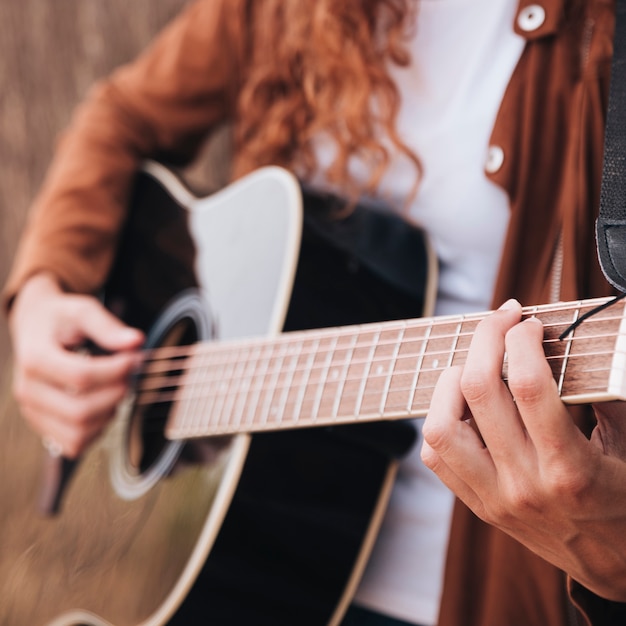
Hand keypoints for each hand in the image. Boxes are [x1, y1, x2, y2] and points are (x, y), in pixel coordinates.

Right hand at [8, 273, 144, 457]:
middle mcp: (28, 390)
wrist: (35, 326)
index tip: (134, 358)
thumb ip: (108, 326)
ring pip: (78, 433)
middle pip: (80, 411)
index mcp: (35, 359)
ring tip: (116, 388)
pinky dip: (97, 430)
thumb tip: (136, 341)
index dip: (116, 370)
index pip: (81, 377)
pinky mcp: (42, 425)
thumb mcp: (82, 310)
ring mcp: (33, 411)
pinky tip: (104, 405)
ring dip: (108, 413)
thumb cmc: (60, 318)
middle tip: (130, 375)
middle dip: (116, 394)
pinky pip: (74, 444)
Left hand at [421, 299, 625, 601]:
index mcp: (570, 468)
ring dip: (450, 382)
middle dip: (485, 339)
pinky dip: (440, 419)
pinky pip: (435, 456)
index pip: (528, 384)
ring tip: (473, 364)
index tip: (529, 323)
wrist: (614, 565)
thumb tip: (571, 341)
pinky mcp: (477, 505)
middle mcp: (524, 483)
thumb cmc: (625, 498)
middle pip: (478, 391)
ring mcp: (493, 497)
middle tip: (501, 320)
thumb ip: (605, 394)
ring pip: (441, 425)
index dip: (521, 339)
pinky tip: (463, 403)